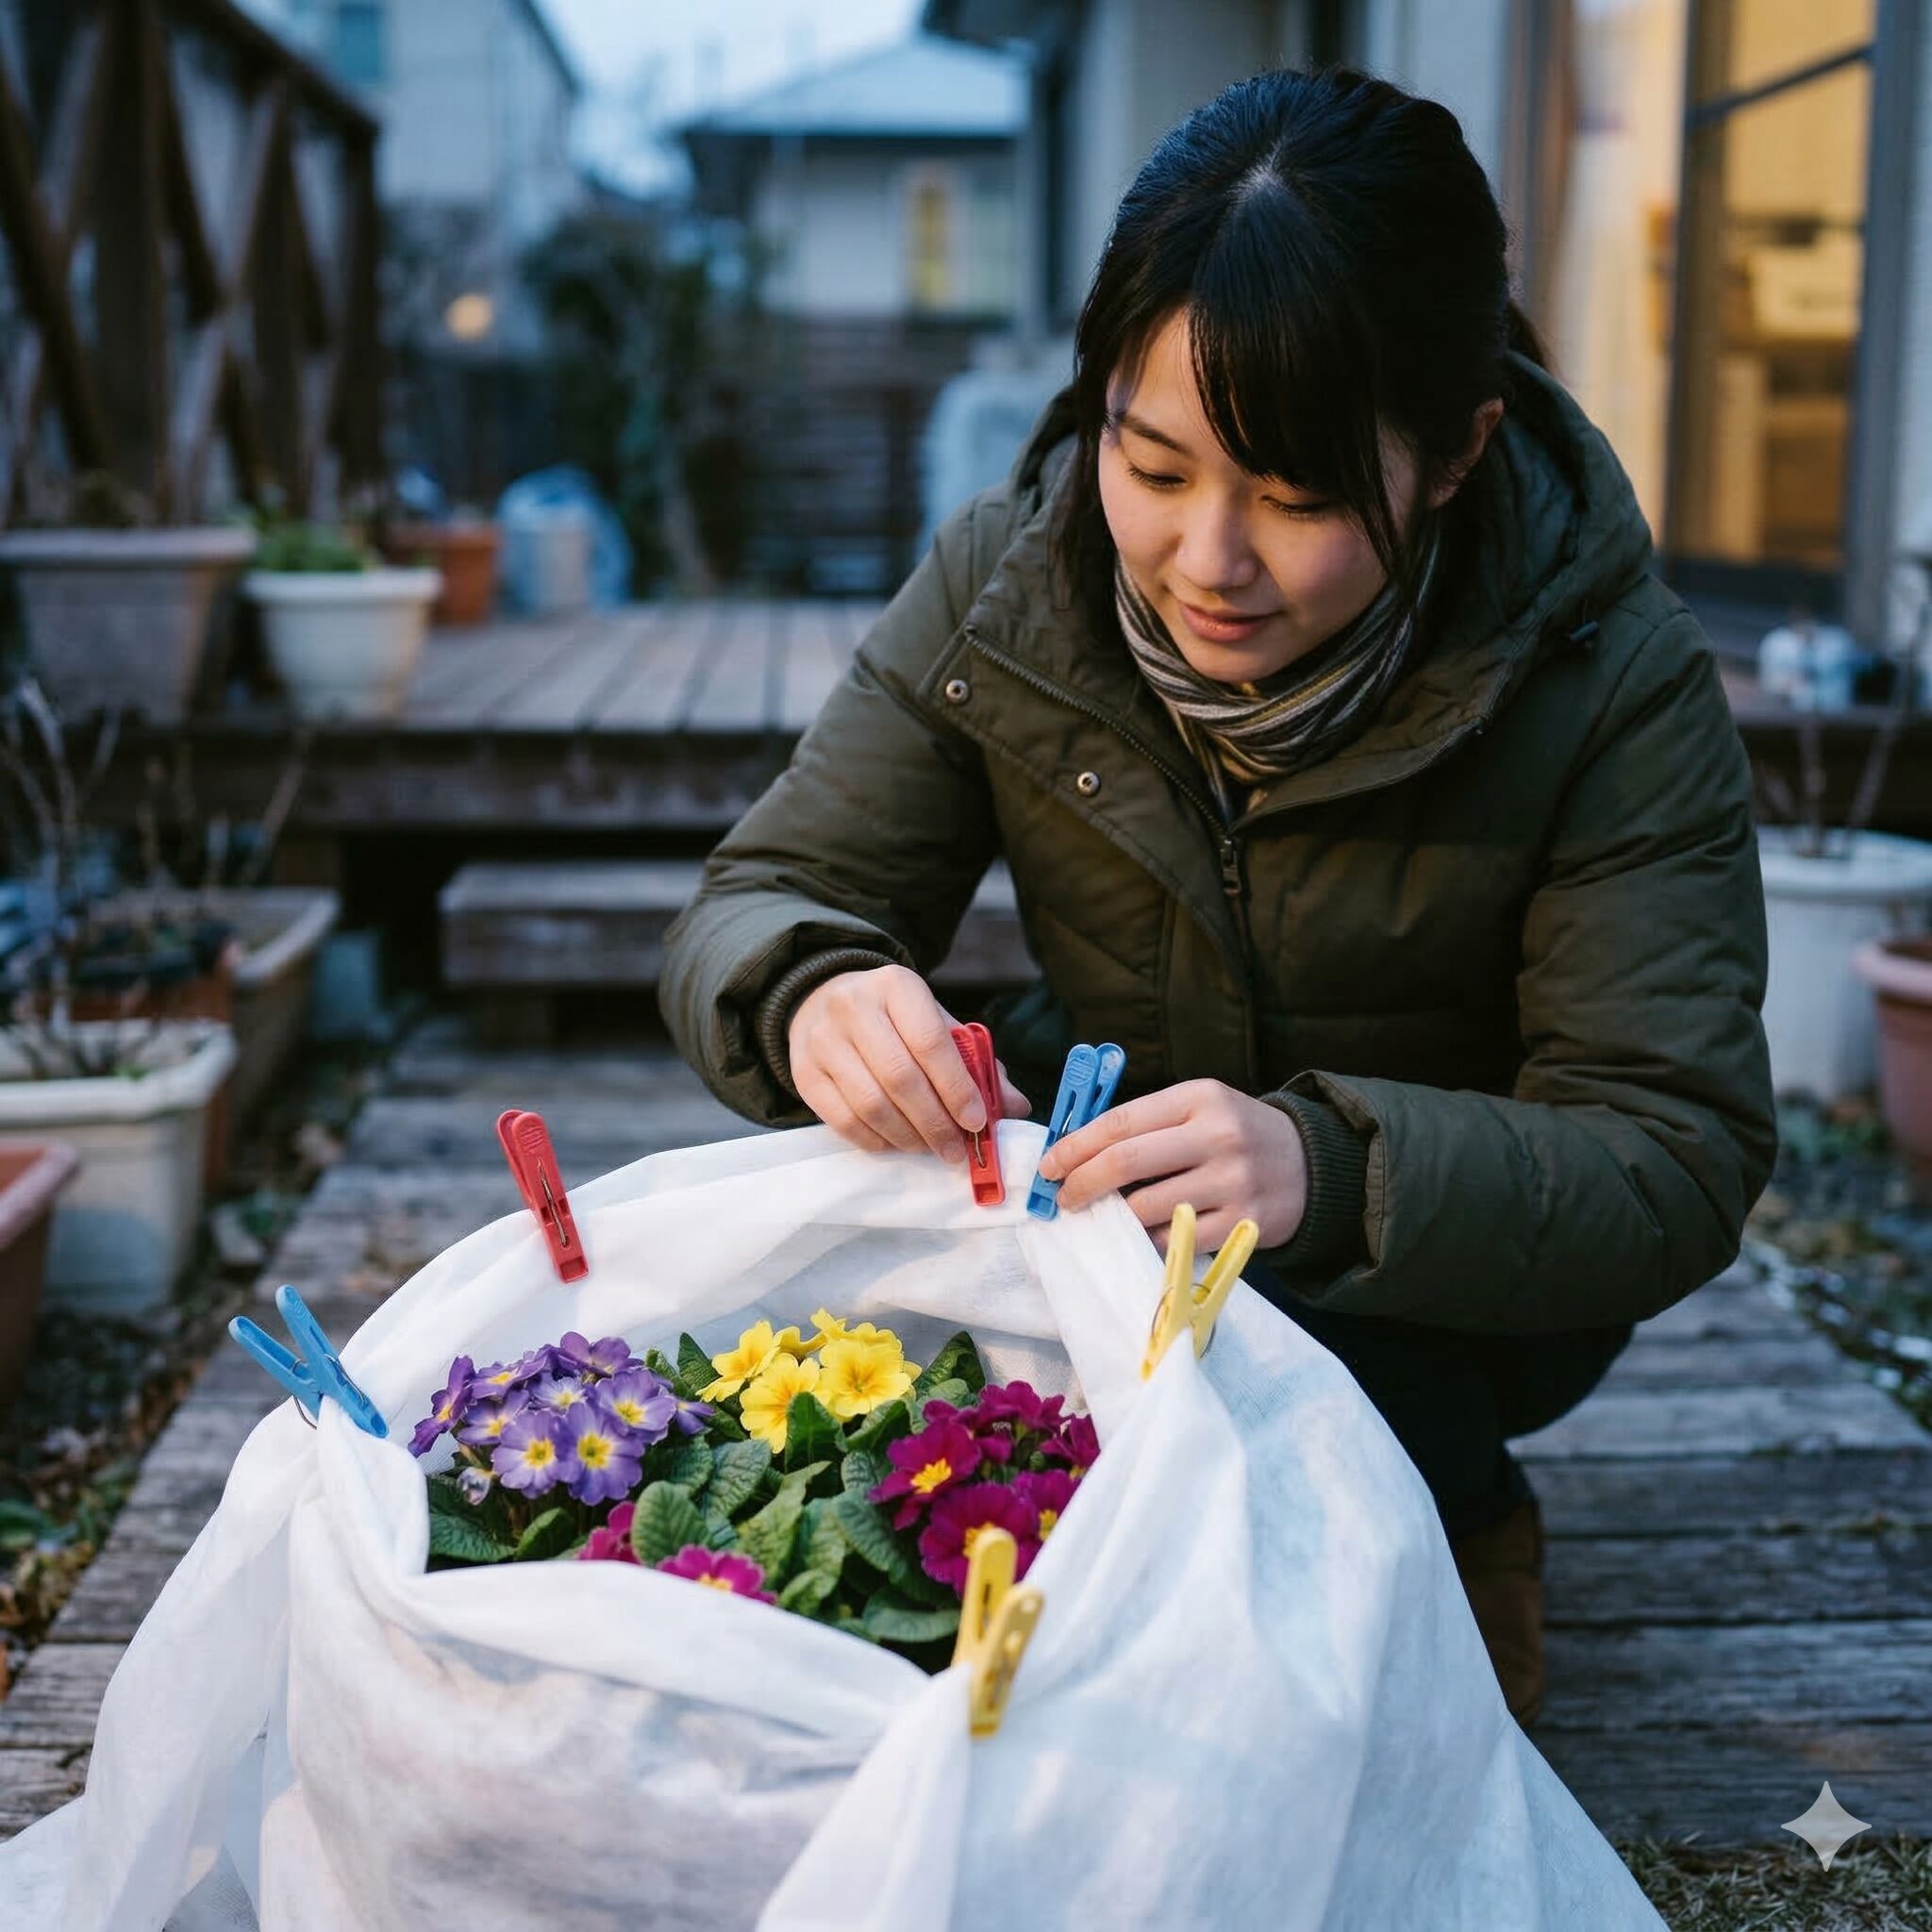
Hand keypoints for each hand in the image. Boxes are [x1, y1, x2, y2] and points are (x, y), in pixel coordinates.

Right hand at [789, 963, 1030, 1162]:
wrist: (823, 1000)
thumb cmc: (894, 1018)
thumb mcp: (935, 1022)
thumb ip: (976, 1062)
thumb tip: (1015, 1108)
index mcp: (897, 986)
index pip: (930, 1042)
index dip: (956, 1088)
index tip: (977, 1123)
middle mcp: (854, 1007)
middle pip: (900, 1078)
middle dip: (934, 1123)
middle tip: (956, 1151)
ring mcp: (823, 1040)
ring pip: (870, 1104)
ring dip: (907, 1137)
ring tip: (929, 1148)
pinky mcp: (804, 1072)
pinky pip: (842, 1120)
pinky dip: (875, 1141)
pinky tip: (896, 1144)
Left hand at [1033, 1078, 1305, 1255]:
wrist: (1312, 1164)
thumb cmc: (1237, 1134)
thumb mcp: (1200, 1107)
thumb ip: (1147, 1123)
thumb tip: (1077, 1152)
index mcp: (1199, 1098)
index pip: (1121, 1121)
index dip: (1075, 1146)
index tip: (1049, 1165)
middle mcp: (1216, 1135)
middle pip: (1127, 1162)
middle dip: (1081, 1184)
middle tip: (1063, 1199)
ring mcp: (1232, 1182)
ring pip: (1147, 1207)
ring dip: (1112, 1218)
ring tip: (1102, 1218)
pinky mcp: (1243, 1223)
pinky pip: (1177, 1240)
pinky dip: (1148, 1241)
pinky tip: (1139, 1236)